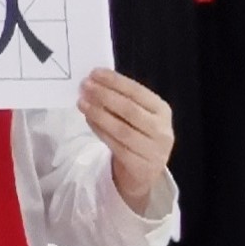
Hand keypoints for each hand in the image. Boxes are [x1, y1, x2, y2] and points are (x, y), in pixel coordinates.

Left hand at [77, 68, 173, 217]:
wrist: (144, 173)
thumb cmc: (138, 135)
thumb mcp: (139, 116)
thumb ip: (123, 100)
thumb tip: (96, 81)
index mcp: (162, 110)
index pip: (138, 92)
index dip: (116, 82)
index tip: (94, 73)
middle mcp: (162, 129)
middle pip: (130, 110)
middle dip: (105, 95)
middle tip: (85, 86)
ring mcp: (153, 149)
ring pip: (121, 129)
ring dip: (99, 113)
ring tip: (81, 102)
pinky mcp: (139, 165)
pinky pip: (115, 145)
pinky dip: (100, 130)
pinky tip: (88, 119)